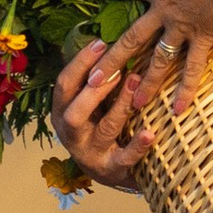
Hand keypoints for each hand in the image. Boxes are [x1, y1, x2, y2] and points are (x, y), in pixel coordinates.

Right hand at [51, 39, 154, 188]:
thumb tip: (110, 41)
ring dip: (120, 105)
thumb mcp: (89, 103)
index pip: (64, 84)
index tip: (101, 42)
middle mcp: (71, 134)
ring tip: (136, 83)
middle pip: (75, 111)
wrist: (107, 170)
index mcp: (62, 112)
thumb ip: (94, 80)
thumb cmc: (98, 125)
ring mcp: (90, 153)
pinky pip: (125, 157)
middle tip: (117, 68)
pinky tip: (150, 133)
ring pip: (104, 129)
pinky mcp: (111, 169)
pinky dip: (137, 146)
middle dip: (95, 89)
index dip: (80, 63)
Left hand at [102, 0, 212, 113]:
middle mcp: (162, 11)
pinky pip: (192, 68)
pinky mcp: (202, 39)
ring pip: (157, 61)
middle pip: (130, 39)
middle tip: (93, 82)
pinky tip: (178, 110)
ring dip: (144, 83)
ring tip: (132, 104)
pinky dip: (186, 89)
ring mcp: (181, 29)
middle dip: (111, 61)